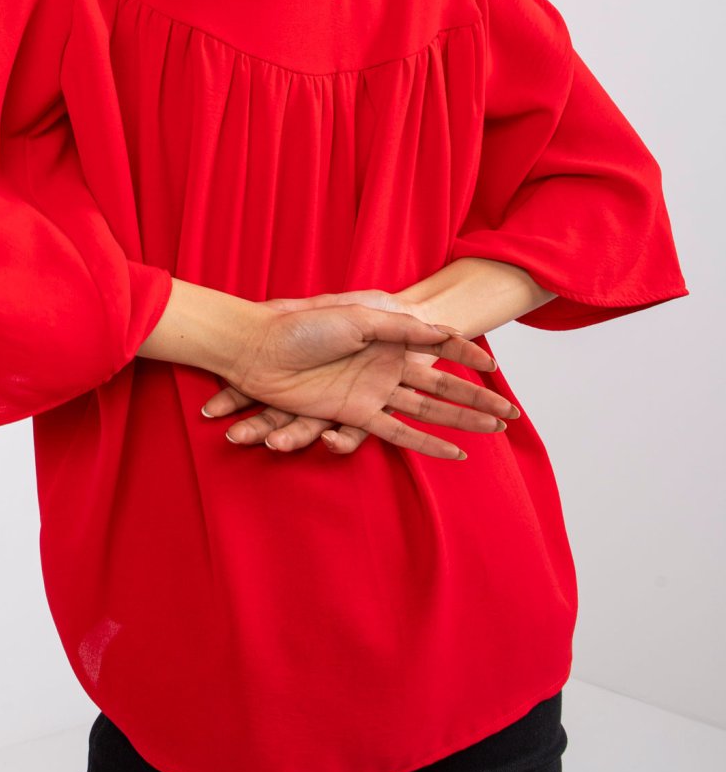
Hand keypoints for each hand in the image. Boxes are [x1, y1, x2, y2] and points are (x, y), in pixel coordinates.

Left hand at [204, 290, 517, 457]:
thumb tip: (444, 330)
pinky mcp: (355, 414)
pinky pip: (398, 432)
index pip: (439, 345)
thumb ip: (401, 327)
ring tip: (495, 431)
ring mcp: (372, 391)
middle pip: (443, 386)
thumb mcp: (358, 317)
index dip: (467, 354)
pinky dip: (427, 443)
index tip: (495, 367)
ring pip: (430, 410)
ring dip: (462, 421)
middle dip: (478, 399)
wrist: (258, 348)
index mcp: (388, 335)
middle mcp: (386, 365)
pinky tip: (455, 453)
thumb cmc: (303, 323)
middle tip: (513, 415)